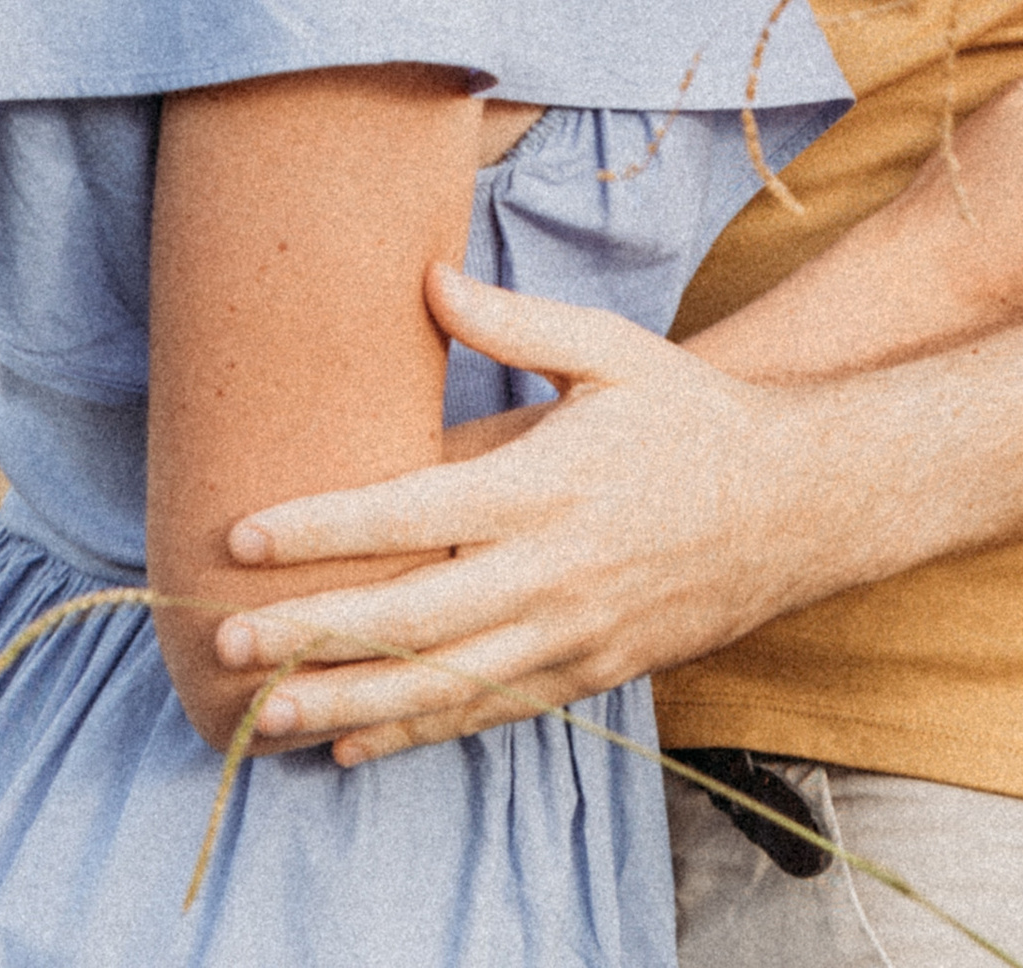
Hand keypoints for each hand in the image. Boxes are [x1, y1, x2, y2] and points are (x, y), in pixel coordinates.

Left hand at [212, 265, 836, 761]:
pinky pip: (488, 713)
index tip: (247, 533)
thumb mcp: (610, 350)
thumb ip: (514, 320)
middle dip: (311, 633)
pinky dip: (416, 733)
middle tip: (226, 640)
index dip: (325, 527)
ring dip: (346, 705)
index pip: (413, 511)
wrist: (796, 506)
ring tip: (263, 717)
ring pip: (440, 685)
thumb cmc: (689, 416)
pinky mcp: (588, 673)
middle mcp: (553, 571)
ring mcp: (571, 633)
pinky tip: (351, 743)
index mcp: (546, 483)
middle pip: (411, 616)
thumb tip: (426, 278)